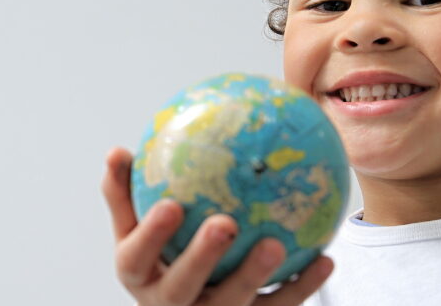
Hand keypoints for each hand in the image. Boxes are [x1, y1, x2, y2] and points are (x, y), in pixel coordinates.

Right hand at [102, 147, 333, 305]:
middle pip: (182, 288)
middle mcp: (169, 304)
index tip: (171, 203)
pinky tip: (324, 260)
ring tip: (277, 243)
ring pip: (231, 305)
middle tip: (225, 223)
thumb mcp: (133, 229)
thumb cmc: (156, 255)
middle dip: (202, 258)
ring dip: (255, 276)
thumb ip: (124, 193)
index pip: (136, 258)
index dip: (151, 234)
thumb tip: (116, 151)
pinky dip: (300, 287)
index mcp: (138, 275)